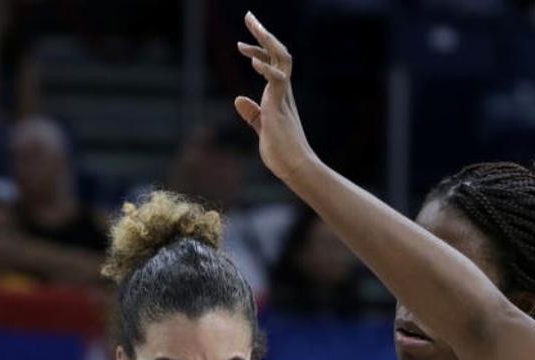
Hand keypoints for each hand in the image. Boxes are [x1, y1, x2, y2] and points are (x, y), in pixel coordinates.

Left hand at [234, 12, 316, 183]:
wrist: (296, 168)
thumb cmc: (281, 153)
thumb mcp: (262, 129)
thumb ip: (252, 114)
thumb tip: (238, 99)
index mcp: (279, 95)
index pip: (271, 64)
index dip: (257, 51)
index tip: (241, 43)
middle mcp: (284, 92)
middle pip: (278, 54)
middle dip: (263, 34)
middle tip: (249, 16)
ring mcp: (283, 98)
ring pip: (281, 60)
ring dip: (266, 41)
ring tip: (251, 26)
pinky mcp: (279, 108)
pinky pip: (277, 81)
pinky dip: (266, 69)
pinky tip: (254, 62)